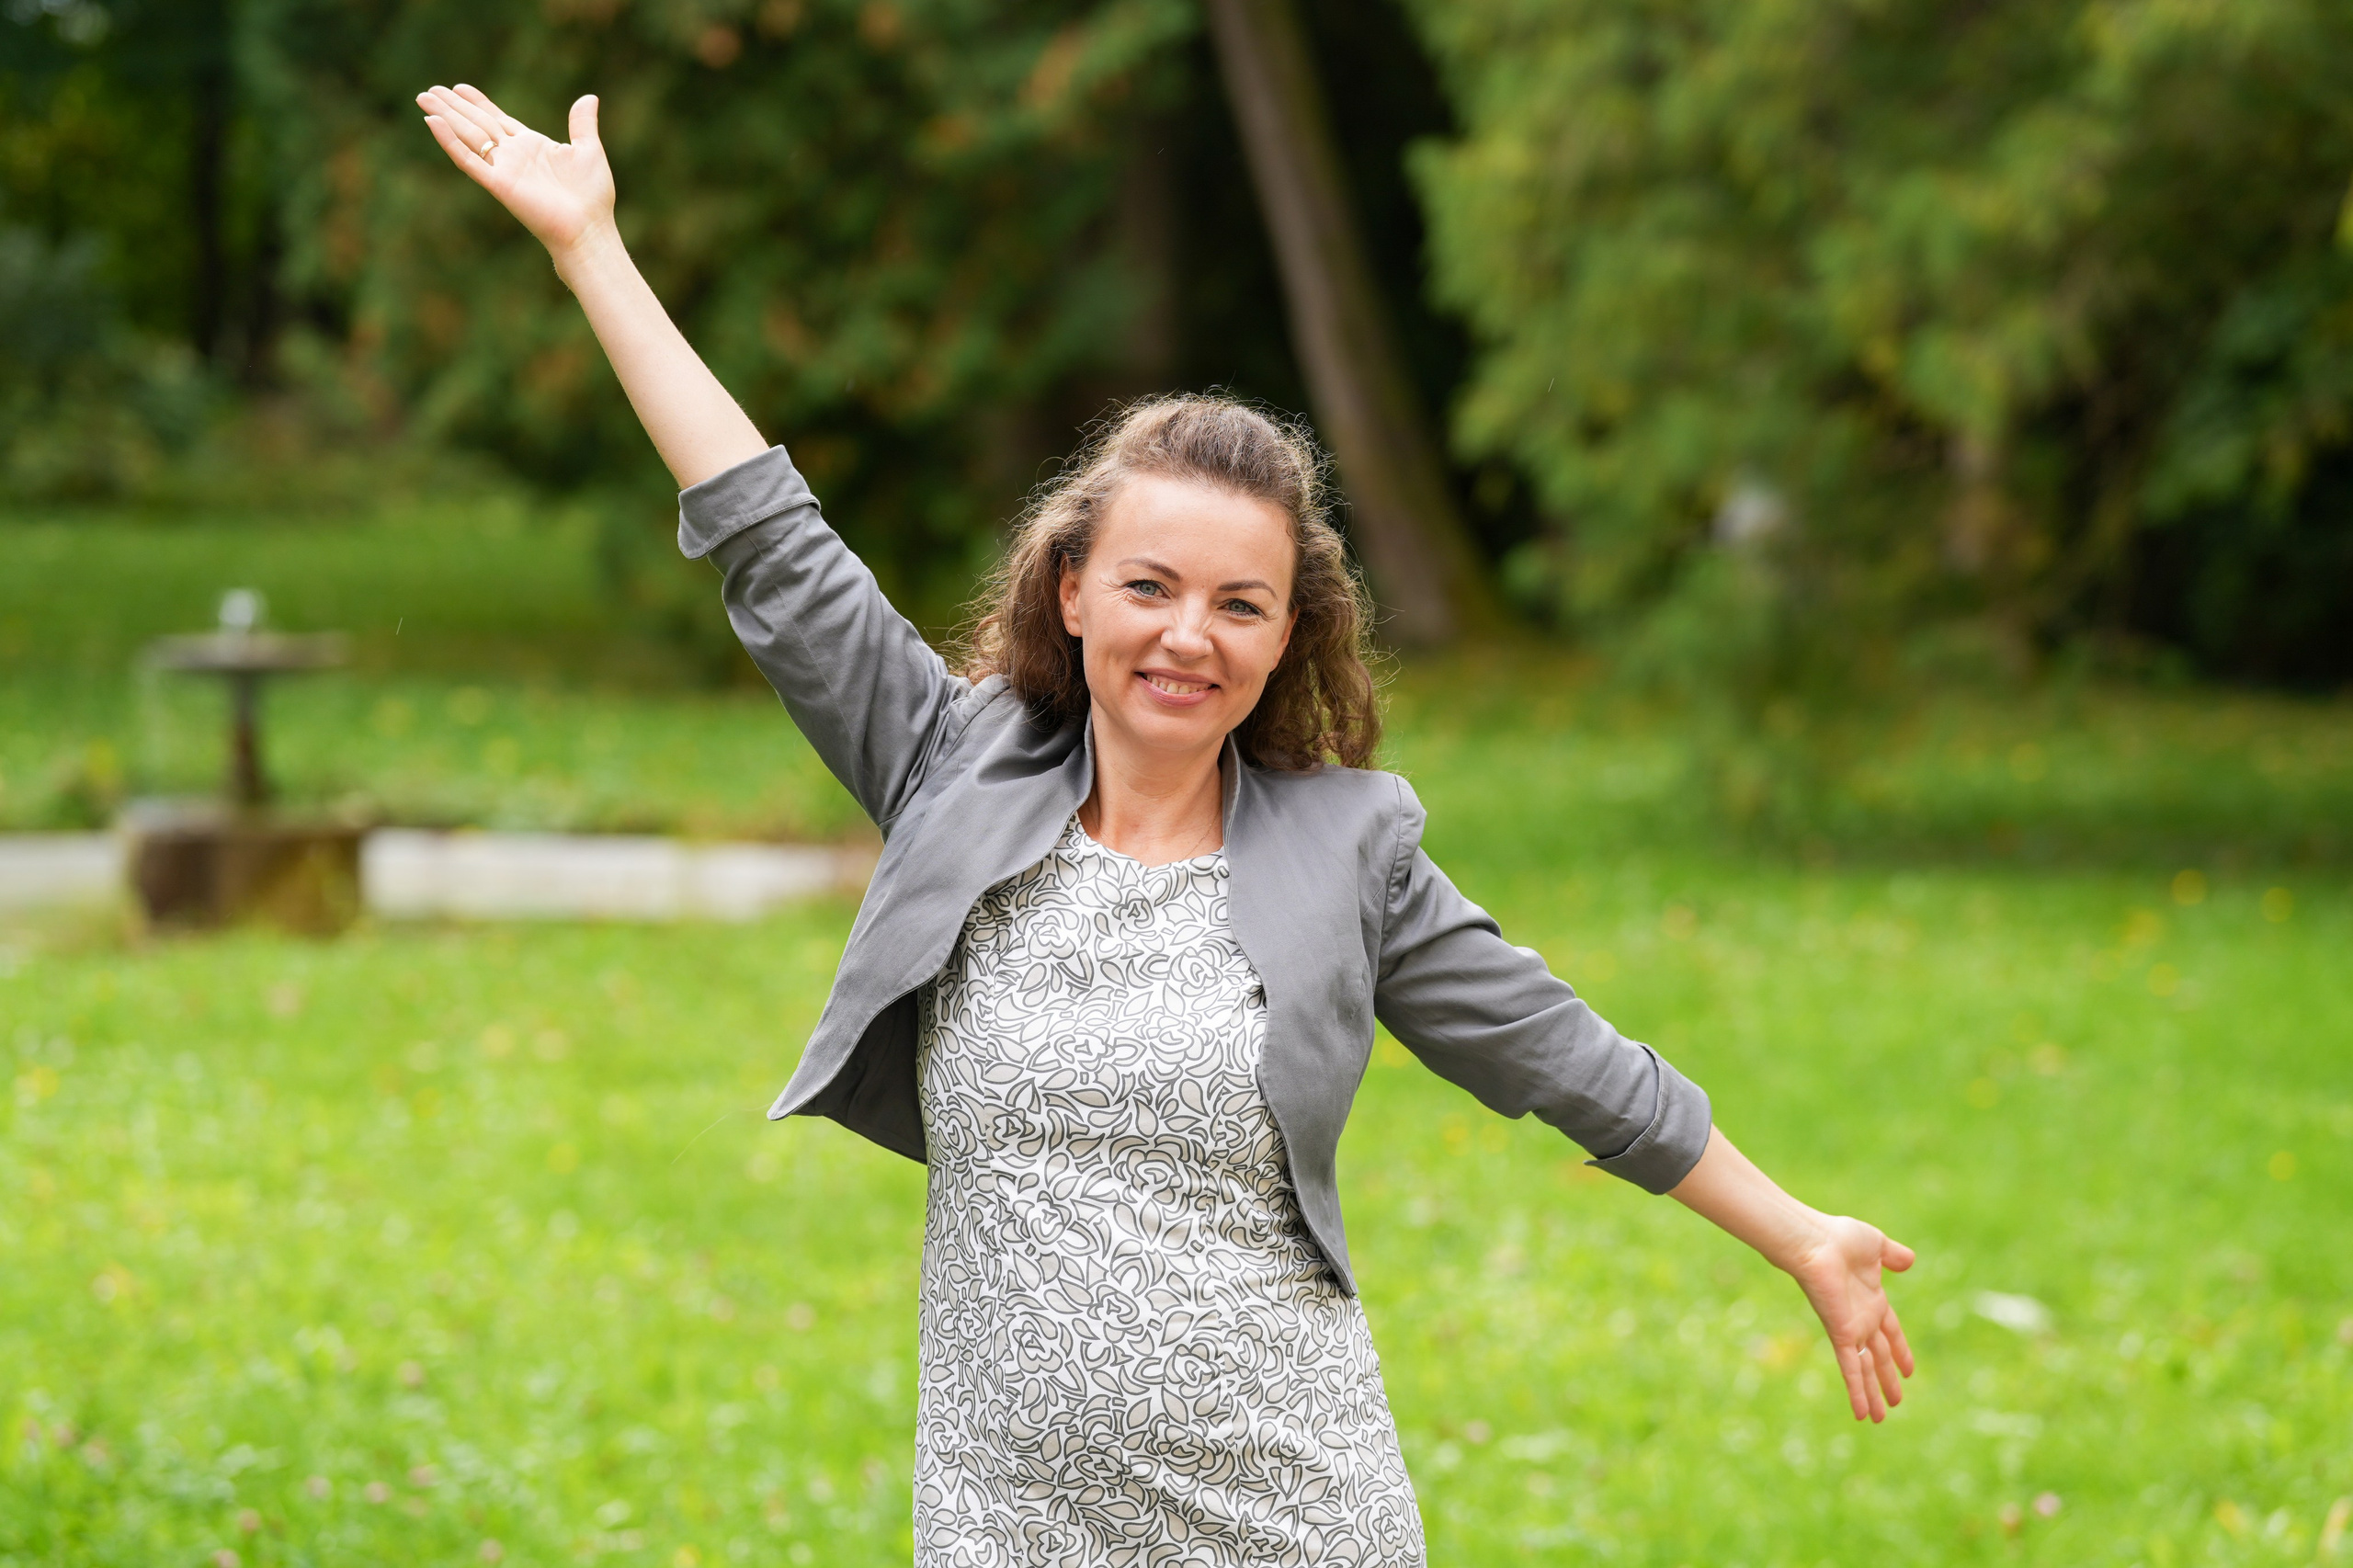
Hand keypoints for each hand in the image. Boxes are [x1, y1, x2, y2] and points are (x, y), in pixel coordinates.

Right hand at [416, 85, 616, 262]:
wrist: (589, 229)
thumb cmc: (593, 197)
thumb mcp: (589, 150)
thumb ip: (582, 124)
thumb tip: (589, 98)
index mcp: (532, 146)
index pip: (497, 119)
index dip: (478, 103)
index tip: (459, 87)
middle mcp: (514, 156)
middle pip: (477, 124)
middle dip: (453, 107)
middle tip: (428, 91)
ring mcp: (504, 169)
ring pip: (468, 136)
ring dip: (445, 116)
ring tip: (423, 98)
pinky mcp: (498, 184)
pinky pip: (468, 160)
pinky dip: (450, 142)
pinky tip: (433, 123)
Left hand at [1785, 1215, 1915, 1421]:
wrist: (1814, 1240)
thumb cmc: (1840, 1237)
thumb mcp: (1876, 1245)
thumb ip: (1893, 1255)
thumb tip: (1909, 1259)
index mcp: (1872, 1299)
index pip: (1890, 1332)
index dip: (1900, 1350)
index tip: (1909, 1369)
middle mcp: (1861, 1318)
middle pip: (1878, 1356)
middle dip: (1887, 1380)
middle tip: (1896, 1402)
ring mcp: (1850, 1328)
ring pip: (1865, 1369)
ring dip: (1872, 1394)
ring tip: (1878, 1418)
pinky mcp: (1840, 1334)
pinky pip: (1851, 1368)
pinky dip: (1856, 1391)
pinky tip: (1861, 1413)